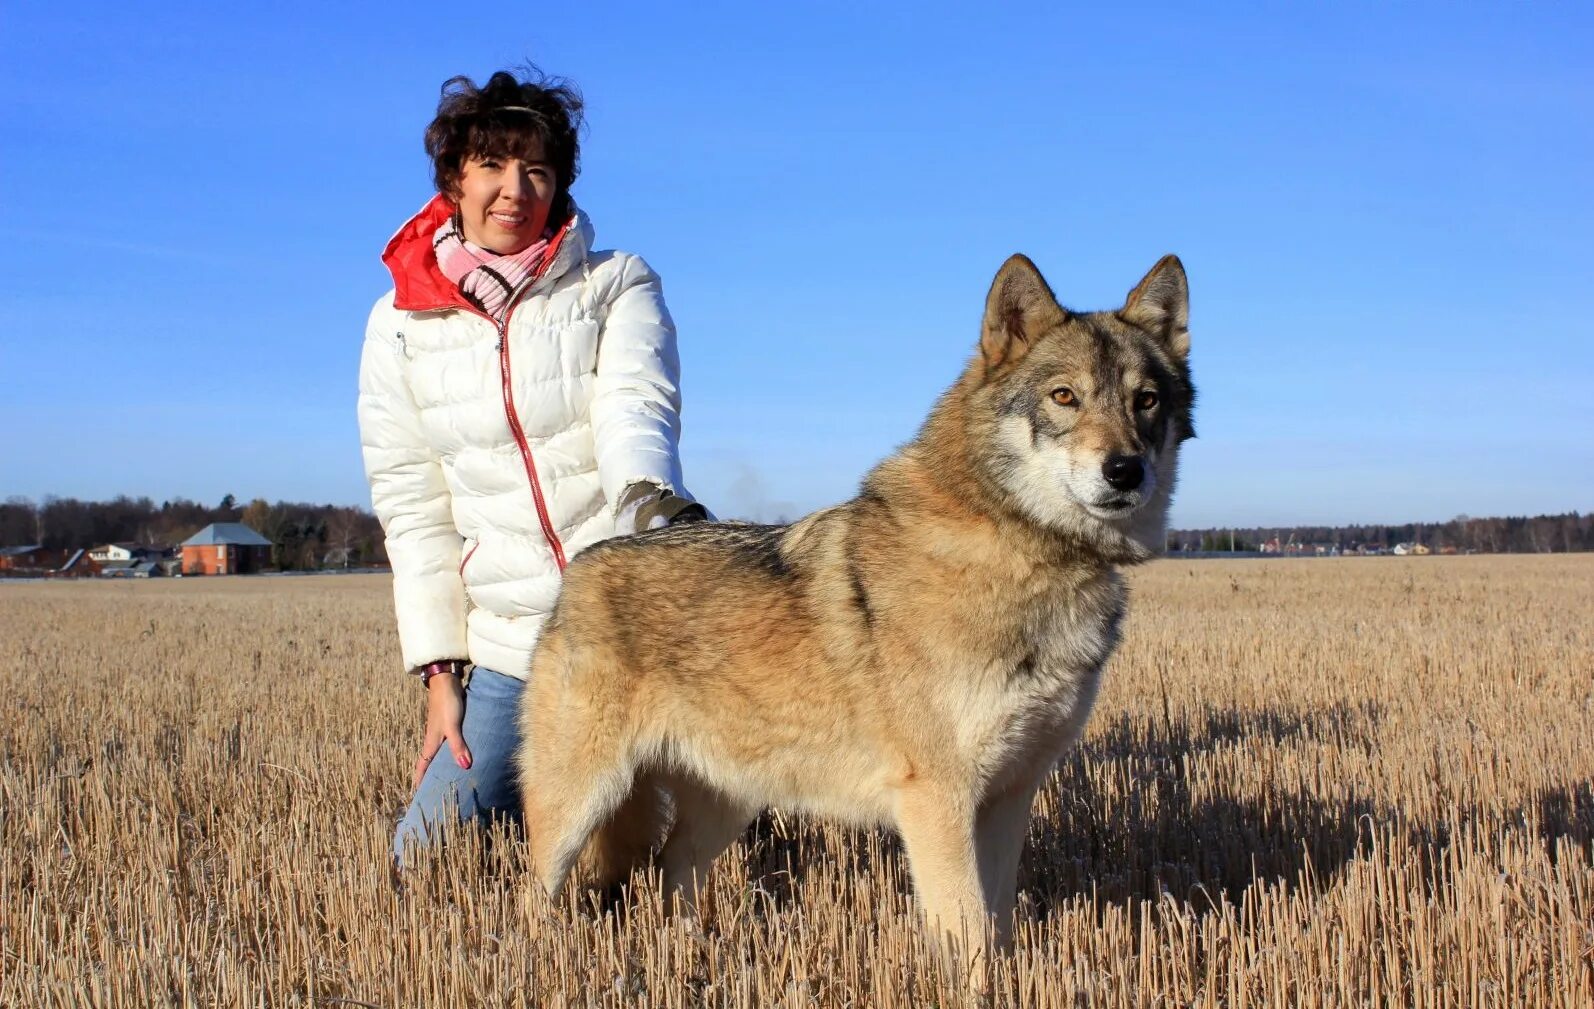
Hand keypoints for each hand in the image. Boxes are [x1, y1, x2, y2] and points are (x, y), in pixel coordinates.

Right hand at [412, 673, 471, 790]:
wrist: (446, 681)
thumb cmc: (447, 703)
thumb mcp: (452, 726)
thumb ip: (458, 745)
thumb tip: (465, 767)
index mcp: (431, 742)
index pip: (422, 766)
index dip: (419, 781)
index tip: (417, 796)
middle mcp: (433, 738)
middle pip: (429, 761)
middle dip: (429, 776)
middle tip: (433, 791)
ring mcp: (441, 731)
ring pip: (438, 752)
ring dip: (440, 764)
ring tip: (447, 777)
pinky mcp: (449, 723)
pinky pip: (448, 743)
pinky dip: (451, 752)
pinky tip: (460, 754)